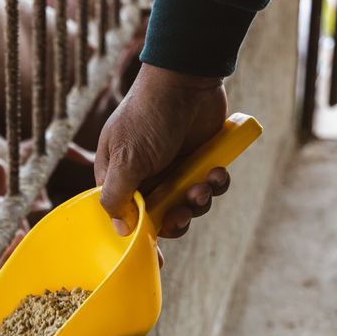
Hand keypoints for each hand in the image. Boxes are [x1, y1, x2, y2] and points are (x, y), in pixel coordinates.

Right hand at [95, 64, 231, 237]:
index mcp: (118, 177)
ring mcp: (173, 169)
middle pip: (159, 217)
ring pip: (187, 205)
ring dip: (198, 202)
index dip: (140, 237)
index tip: (156, 257)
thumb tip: (120, 231)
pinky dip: (216, 185)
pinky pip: (208, 187)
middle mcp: (144, 176)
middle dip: (176, 219)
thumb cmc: (148, 115)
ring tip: (205, 185)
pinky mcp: (199, 161)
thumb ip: (118, 198)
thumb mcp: (126, 160)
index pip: (124, 217)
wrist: (187, 78)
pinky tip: (218, 172)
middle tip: (184, 212)